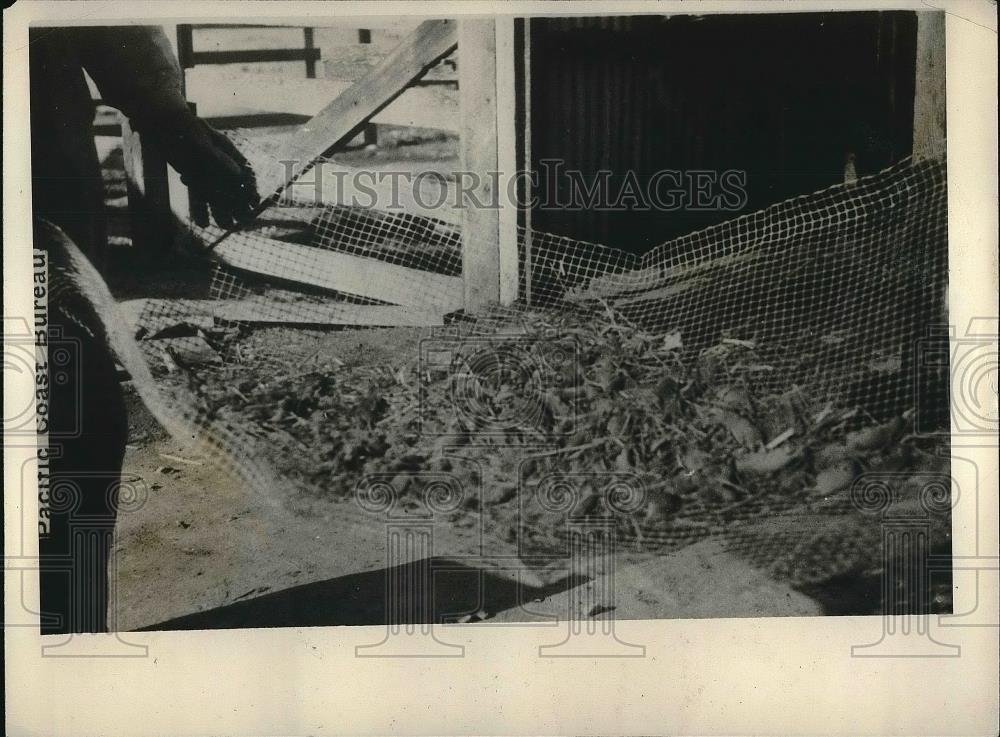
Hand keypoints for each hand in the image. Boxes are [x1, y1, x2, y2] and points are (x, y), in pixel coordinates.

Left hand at [143, 110, 260, 228]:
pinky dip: (200, 210)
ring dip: (221, 213)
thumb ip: (219, 155)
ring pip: (217, 198)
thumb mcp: (202, 138)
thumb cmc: (185, 125)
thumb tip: (237, 172)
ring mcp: (207, 174)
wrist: (162, 122)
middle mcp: (220, 166)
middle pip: (234, 191)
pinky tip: (202, 222)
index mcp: (229, 154)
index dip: (251, 190)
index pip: (246, 175)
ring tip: (223, 226)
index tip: (254, 204)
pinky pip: (199, 198)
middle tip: (241, 222)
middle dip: (239, 208)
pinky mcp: (193, 179)